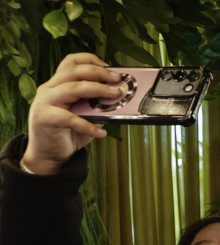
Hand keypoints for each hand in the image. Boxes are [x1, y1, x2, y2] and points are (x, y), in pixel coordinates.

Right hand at [22, 53, 122, 173]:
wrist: (47, 154)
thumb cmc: (67, 133)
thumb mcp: (84, 116)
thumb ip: (96, 106)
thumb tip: (119, 99)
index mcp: (57, 84)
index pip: (70, 62)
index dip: (89, 59)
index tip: (108, 65)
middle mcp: (49, 89)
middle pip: (74, 72)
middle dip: (99, 73)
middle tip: (117, 80)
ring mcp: (45, 102)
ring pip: (73, 88)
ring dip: (98, 90)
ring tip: (115, 96)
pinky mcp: (45, 118)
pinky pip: (70, 119)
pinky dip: (88, 126)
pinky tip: (101, 133)